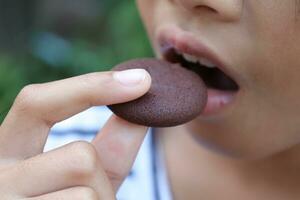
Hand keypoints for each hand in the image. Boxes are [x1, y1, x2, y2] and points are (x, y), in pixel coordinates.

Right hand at [0, 69, 150, 198]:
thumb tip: (138, 105)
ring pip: (89, 193)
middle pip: (80, 157)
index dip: (91, 87)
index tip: (141, 79)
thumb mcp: (86, 176)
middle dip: (100, 178)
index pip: (37, 104)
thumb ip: (110, 144)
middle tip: (90, 195)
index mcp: (6, 152)